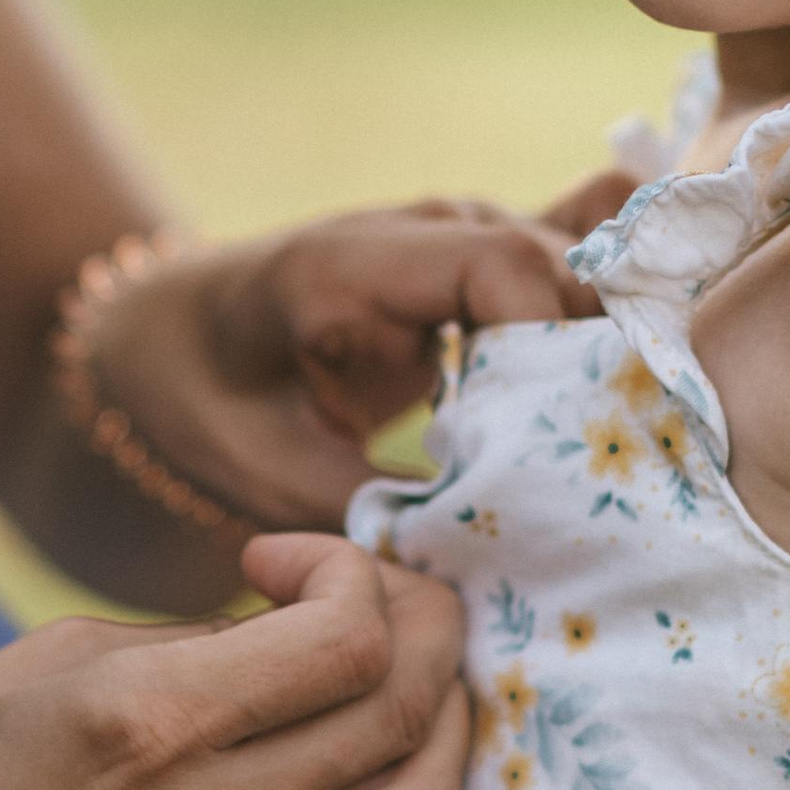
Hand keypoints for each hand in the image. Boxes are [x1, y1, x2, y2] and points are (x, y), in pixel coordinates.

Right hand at [0, 533, 469, 789]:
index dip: (351, 573)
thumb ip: (194, 641)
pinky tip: (347, 748)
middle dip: (423, 626)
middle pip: (405, 713)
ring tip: (397, 665)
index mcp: (145, 729)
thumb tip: (296, 622)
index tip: (285, 558)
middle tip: (381, 592)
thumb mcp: (47, 659)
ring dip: (439, 715)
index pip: (350, 642)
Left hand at [92, 201, 603, 529]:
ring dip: (609, 360)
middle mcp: (428, 228)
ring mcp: (468, 237)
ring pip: (585, 278)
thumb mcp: (258, 467)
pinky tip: (615, 406)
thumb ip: (359, 507)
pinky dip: (605, 331)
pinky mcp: (492, 265)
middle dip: (599, 365)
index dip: (557, 345)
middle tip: (613, 471)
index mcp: (356, 263)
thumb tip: (470, 562)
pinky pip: (577, 274)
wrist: (171, 335)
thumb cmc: (200, 398)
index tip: (567, 446)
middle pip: (563, 268)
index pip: (502, 268)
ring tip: (618, 455)